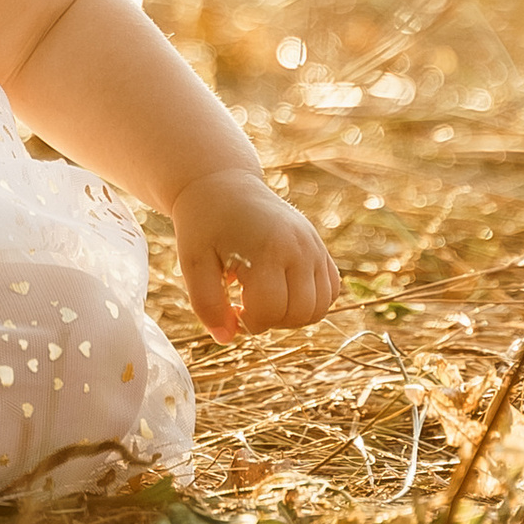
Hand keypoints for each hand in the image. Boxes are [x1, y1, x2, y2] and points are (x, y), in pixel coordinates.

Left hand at [170, 167, 341, 339]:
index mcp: (267, 249)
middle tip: (246, 305)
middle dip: (271, 322)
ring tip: (264, 300)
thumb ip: (207, 305)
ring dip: (292, 317)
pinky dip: (310, 302)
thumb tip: (227, 339)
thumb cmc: (204, 225)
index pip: (271, 311)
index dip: (249, 322)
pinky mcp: (320, 248)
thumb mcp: (193, 263)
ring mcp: (314, 247)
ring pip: (320, 308)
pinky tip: (281, 291)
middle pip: (300, 313)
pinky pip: (330, 291)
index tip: (232, 308)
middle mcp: (299, 247)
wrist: (223, 185)